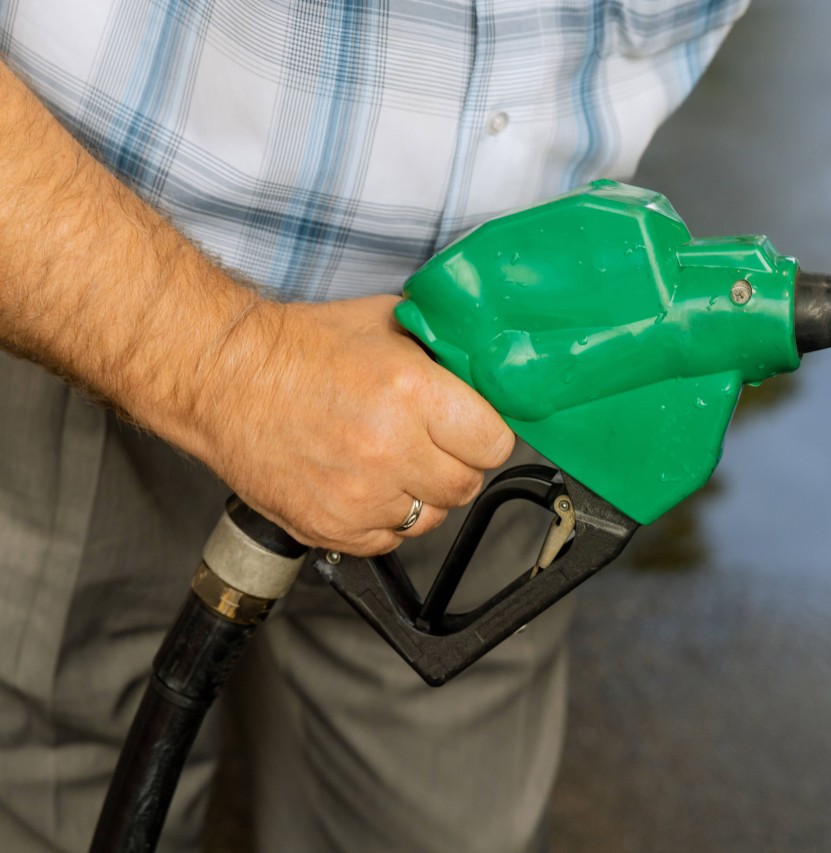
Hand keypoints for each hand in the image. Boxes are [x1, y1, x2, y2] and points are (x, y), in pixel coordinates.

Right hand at [190, 294, 513, 555]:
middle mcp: (390, 448)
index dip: (487, 435)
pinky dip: (383, 519)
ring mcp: (359, 495)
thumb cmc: (300, 347)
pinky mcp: (330, 526)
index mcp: (412, 393)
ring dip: (421, 495)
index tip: (474, 429)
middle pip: (466, 484)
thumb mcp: (387, 324)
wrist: (223, 376)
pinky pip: (387, 541)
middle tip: (432, 443)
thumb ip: (442, 353)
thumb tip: (482, 373)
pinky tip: (364, 484)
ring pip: (430, 518)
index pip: (494, 443)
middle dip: (456, 464)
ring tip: (393, 463)